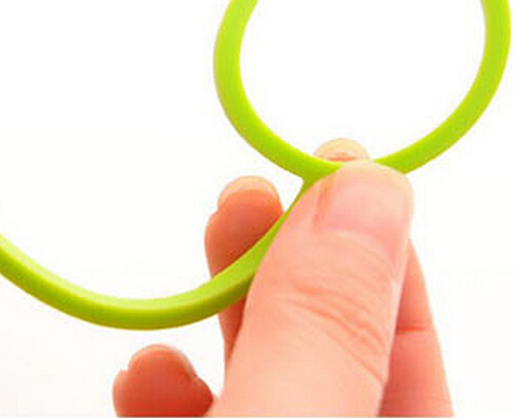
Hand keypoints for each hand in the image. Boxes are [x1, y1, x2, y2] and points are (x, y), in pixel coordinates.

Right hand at [113, 140, 451, 415]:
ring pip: (260, 374)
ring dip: (224, 302)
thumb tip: (368, 194)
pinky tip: (146, 369)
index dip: (372, 242)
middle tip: (249, 194)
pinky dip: (168, 382)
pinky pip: (196, 415)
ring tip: (205, 245)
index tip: (330, 161)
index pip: (408, 343)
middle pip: (329, 348)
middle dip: (284, 257)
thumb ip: (321, 326)